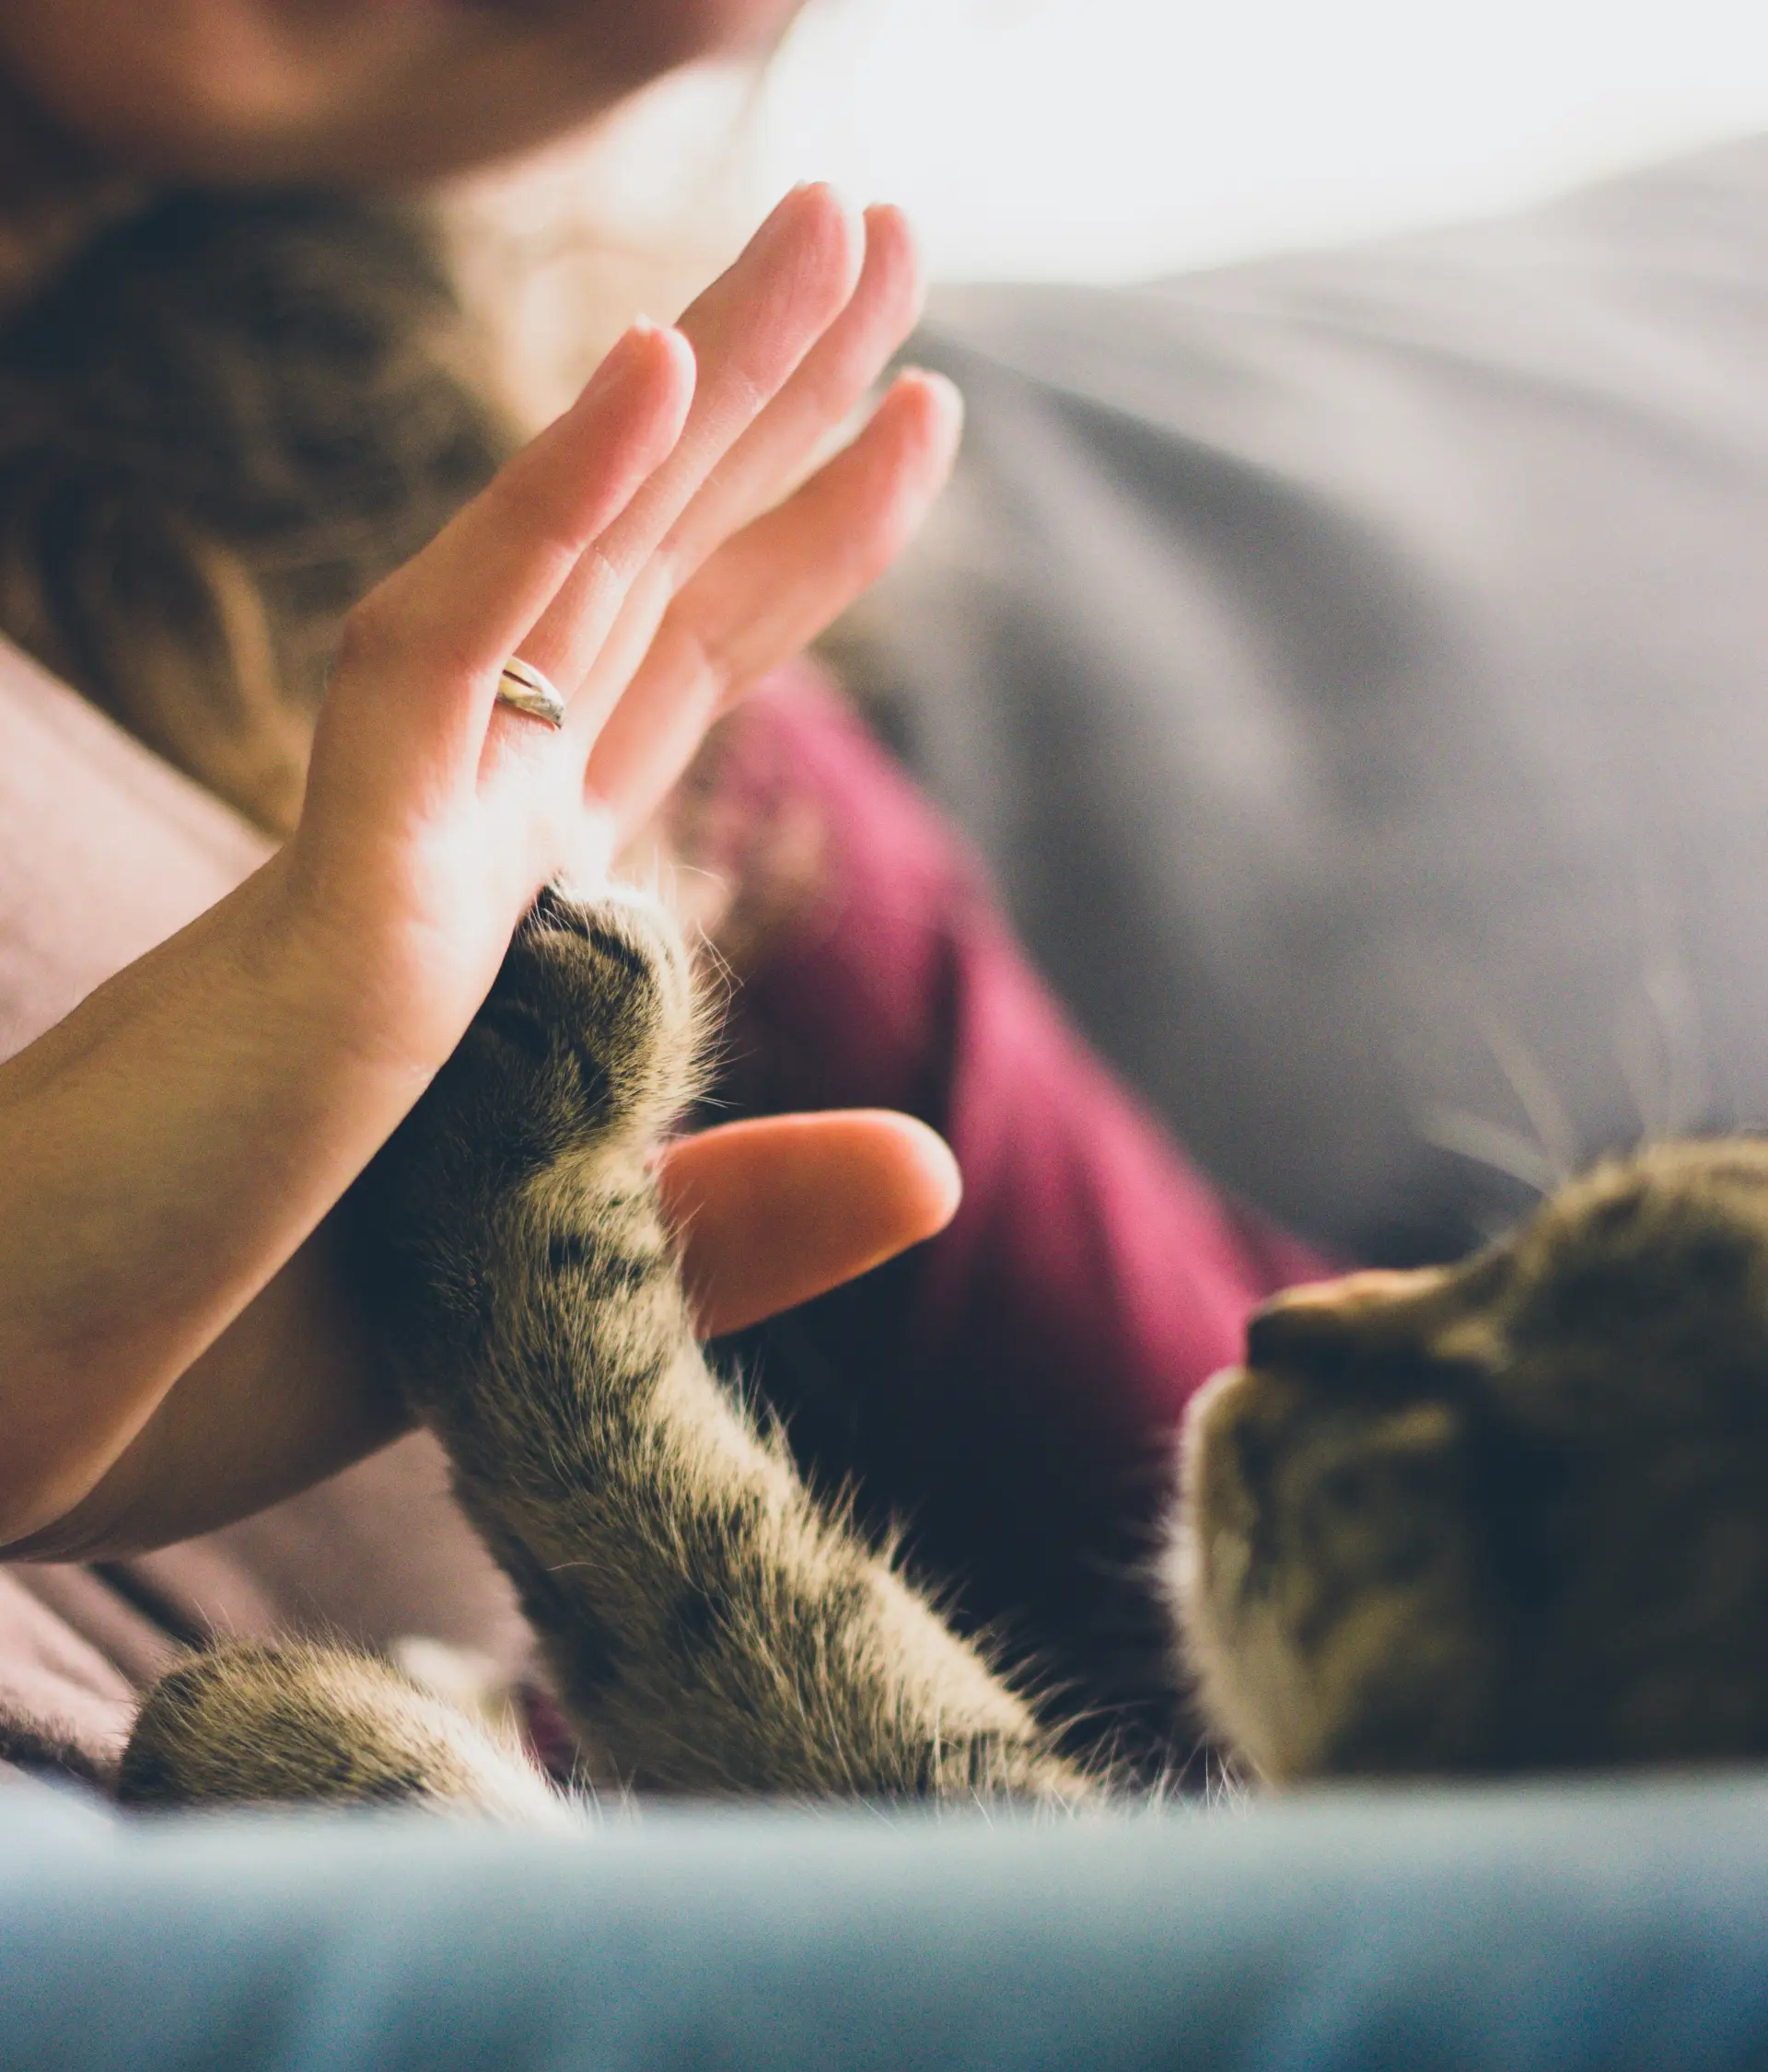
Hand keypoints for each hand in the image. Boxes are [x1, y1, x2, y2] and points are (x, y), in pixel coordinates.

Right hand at [0, 187, 962, 1550]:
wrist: (20, 1414)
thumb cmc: (231, 1348)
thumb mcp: (555, 1289)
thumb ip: (735, 1217)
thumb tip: (939, 1164)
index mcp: (501, 922)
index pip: (670, 680)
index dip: (791, 538)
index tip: (913, 417)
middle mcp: (453, 849)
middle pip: (643, 577)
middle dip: (772, 399)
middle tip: (888, 226)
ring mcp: (390, 856)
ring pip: (569, 569)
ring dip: (706, 386)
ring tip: (847, 222)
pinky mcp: (329, 904)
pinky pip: (438, 668)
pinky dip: (544, 514)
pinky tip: (656, 369)